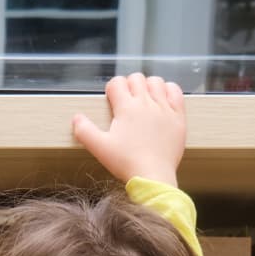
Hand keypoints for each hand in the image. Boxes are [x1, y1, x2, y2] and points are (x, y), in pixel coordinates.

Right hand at [72, 73, 185, 188]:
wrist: (153, 177)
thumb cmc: (127, 163)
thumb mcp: (99, 148)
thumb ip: (84, 131)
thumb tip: (76, 118)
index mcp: (126, 107)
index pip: (116, 83)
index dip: (112, 89)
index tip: (113, 100)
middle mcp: (146, 103)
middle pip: (136, 79)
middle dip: (129, 85)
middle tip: (127, 101)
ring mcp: (164, 108)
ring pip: (156, 82)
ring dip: (148, 86)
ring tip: (145, 99)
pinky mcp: (178, 117)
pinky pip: (175, 92)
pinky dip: (169, 90)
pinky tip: (163, 99)